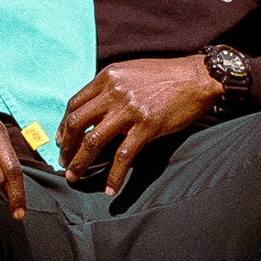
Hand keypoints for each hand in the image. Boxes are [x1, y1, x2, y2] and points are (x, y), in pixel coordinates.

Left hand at [57, 57, 221, 194]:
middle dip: (66, 147)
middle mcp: (114, 92)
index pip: (74, 104)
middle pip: (77, 123)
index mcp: (108, 78)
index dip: (63, 126)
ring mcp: (130, 110)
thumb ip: (111, 87)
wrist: (198, 77)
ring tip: (74, 177)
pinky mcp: (147, 126)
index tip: (62, 140)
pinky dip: (114, 175)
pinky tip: (110, 189)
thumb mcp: (131, 71)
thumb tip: (94, 109)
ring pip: (93, 140)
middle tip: (64, 162)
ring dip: (80, 162)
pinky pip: (123, 155)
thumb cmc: (166, 75)